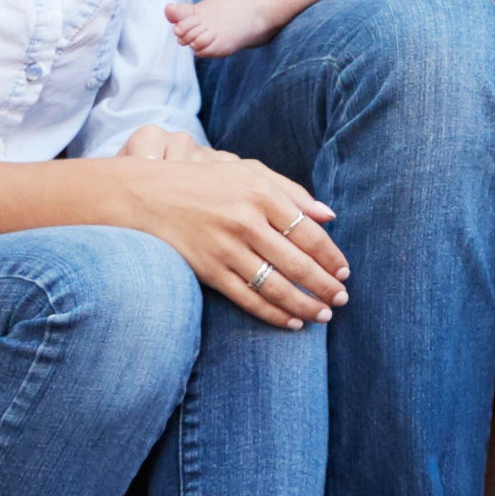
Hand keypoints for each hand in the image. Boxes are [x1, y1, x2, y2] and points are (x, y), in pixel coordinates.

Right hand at [103, 130, 347, 329]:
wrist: (149, 196)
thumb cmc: (207, 184)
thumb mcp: (249, 173)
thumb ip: (292, 192)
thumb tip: (330, 216)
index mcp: (261, 193)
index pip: (309, 233)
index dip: (331, 257)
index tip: (345, 272)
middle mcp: (246, 221)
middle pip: (298, 263)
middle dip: (325, 286)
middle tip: (342, 300)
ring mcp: (226, 248)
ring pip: (276, 286)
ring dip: (305, 305)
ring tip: (324, 315)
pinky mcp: (210, 271)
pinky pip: (249, 299)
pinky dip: (274, 314)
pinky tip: (293, 322)